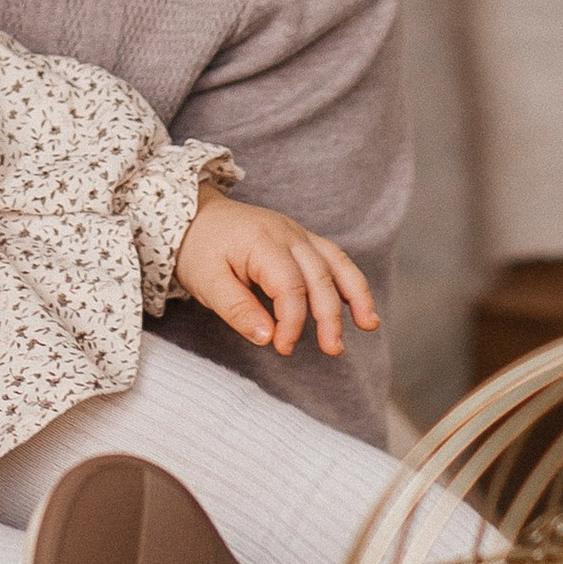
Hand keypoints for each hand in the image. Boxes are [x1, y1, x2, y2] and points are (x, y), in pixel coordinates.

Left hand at [173, 190, 379, 357]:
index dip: (292, 322)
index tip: (283, 347)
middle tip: (333, 349)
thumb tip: (267, 338)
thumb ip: (237, 310)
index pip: (289, 287)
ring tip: (370, 324)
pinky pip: (334, 257)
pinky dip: (349, 280)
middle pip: (319, 276)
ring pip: (336, 262)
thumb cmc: (198, 249)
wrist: (192, 214)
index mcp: (262, 242)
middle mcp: (287, 234)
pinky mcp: (302, 239)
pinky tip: (360, 305)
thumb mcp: (206, 282)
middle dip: (330, 316)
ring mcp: (298, 233)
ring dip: (356, 294)